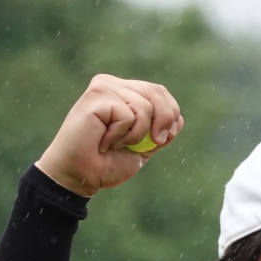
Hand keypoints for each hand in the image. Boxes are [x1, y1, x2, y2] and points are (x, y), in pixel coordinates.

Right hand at [35, 75, 183, 196]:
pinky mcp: (97, 94)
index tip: (162, 138)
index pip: (159, 91)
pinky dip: (121, 136)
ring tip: (114, 143)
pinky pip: (128, 115)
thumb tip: (179, 119)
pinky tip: (102, 140)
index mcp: (124, 93)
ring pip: (145, 106)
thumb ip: (159, 132)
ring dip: (137, 135)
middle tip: (152, 142)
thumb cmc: (107, 163)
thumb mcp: (143, 147)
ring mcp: (104, 87)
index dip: (171, 114)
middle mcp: (113, 85)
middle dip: (164, 121)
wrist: (82, 176)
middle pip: (157, 91)